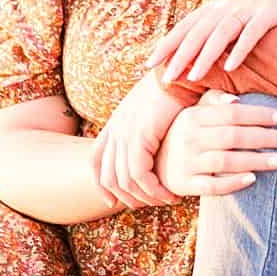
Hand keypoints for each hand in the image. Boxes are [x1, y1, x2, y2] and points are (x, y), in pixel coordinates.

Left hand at [91, 71, 190, 208]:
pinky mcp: (141, 137)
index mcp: (115, 121)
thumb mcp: (154, 105)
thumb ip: (148, 121)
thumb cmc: (175, 84)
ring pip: (124, 180)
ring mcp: (126, 134)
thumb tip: (154, 135)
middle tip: (146, 204)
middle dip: (124, 197)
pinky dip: (154, 190)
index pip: (94, 159)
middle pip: (107, 176)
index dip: (100, 183)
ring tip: (164, 200)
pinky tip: (170, 193)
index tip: (112, 200)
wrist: (182, 70)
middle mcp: (116, 129)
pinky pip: (140, 175)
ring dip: (143, 197)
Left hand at [146, 0, 276, 82]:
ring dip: (205, 55)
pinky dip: (240, 49)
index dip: (167, 43)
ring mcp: (251, 6)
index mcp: (219, 5)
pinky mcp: (272, 11)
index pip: (186, 25)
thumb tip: (193, 56)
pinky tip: (230, 67)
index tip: (149, 64)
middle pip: (199, 30)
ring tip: (192, 76)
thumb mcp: (241, 15)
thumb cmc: (270, 10)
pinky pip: (252, 32)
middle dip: (180, 54)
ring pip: (221, 31)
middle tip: (166, 77)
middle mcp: (231, 3)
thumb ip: (219, 29)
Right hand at [155, 90, 276, 197]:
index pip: (233, 113)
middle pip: (233, 136)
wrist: (152, 162)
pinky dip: (233, 183)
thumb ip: (214, 100)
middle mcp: (188, 138)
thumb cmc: (186, 131)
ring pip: (226, 161)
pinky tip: (253, 179)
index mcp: (193, 115)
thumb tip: (237, 98)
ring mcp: (185, 162)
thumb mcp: (194, 111)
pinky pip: (211, 185)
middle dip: (265, 137)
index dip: (260, 115)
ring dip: (256, 160)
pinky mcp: (183, 184)